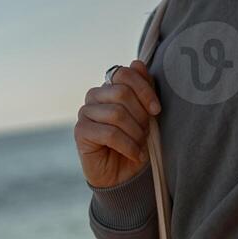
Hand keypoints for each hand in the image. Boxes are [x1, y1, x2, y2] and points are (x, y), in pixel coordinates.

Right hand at [75, 60, 161, 189]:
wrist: (125, 175)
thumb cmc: (136, 140)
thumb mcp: (146, 113)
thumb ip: (143, 88)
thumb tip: (137, 63)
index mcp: (110, 86)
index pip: (125, 73)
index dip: (143, 89)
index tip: (157, 110)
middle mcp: (95, 95)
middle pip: (121, 93)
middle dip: (140, 115)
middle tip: (146, 132)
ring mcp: (85, 112)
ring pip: (117, 114)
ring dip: (135, 133)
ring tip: (141, 145)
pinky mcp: (80, 131)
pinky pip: (109, 133)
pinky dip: (128, 145)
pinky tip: (135, 154)